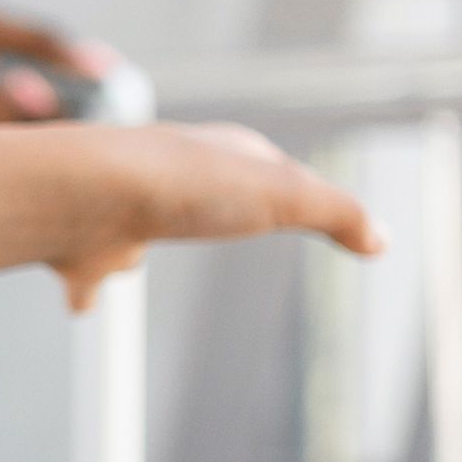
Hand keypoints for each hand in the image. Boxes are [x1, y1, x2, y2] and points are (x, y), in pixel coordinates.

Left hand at [0, 122, 383, 307]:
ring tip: (137, 259)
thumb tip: (381, 239)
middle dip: (203, 204)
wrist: (82, 195)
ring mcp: (117, 209)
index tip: (301, 204)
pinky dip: (87, 286)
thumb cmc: (185, 186)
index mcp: (217, 154)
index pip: (263, 168)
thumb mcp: (283, 195)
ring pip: (134, 226)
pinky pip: (84, 270)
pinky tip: (85, 307)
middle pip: (194, 193)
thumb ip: (335, 214)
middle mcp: (163, 175)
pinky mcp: (80, 247)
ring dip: (136, 242)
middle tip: (217, 218)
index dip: (286, 187)